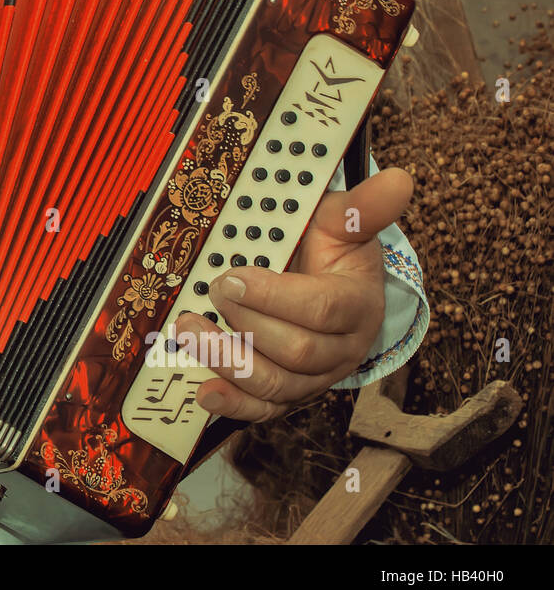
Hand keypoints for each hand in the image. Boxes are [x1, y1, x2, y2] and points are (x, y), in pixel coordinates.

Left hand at [174, 167, 414, 421]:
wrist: (325, 285)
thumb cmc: (330, 253)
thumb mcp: (343, 224)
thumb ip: (363, 207)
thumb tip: (399, 178)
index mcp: (357, 305)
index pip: (322, 308)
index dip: (274, 296)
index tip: (232, 275)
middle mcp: (340, 350)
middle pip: (297, 351)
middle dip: (247, 323)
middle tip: (212, 292)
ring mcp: (313, 378)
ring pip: (276, 384)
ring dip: (227, 359)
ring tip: (189, 328)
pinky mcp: (286, 396)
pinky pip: (262, 411)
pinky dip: (232, 405)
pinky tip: (205, 393)